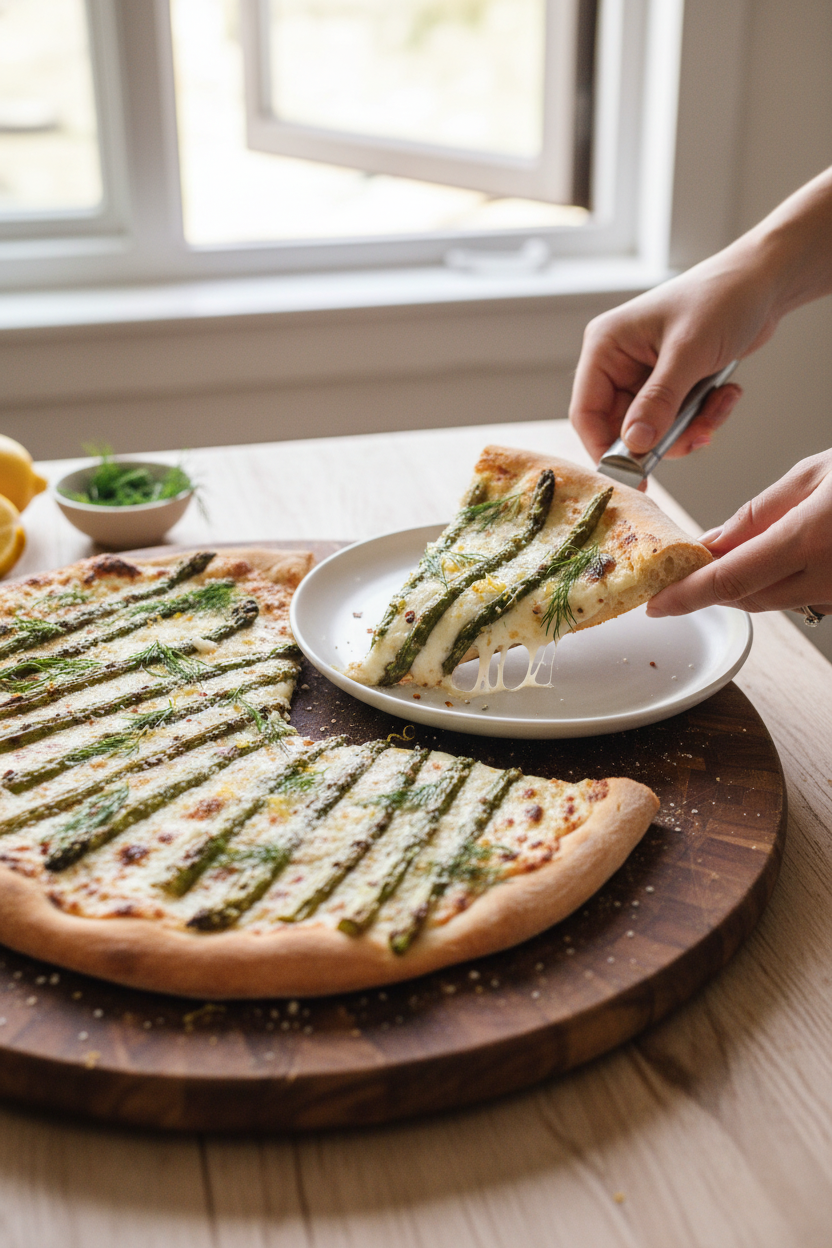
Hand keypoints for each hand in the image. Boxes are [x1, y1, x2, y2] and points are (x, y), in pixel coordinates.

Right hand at [569, 253, 770, 461]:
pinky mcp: (671, 382)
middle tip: (695, 438)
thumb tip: (634, 444)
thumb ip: (659, 401)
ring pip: (653, 429)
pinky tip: (725, 393)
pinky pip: (676, 419)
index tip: (632, 475)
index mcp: (606, 346)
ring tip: (716, 408)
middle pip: (622, 427)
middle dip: (661, 439)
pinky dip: (702, 416)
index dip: (605, 448)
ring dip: (688, 428)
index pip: (586, 411)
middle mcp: (620, 361)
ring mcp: (646, 373)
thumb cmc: (723, 298)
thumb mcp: (688, 352)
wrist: (764, 281)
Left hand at [646, 451, 831, 617]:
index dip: (686, 596)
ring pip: (773, 602)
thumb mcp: (815, 474)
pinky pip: (799, 598)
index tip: (657, 604)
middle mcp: (826, 578)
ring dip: (742, 586)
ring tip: (722, 561)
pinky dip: (773, 584)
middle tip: (681, 573)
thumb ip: (759, 512)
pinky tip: (766, 563)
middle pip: (747, 598)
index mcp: (810, 541)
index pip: (729, 580)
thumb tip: (716, 542)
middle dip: (708, 589)